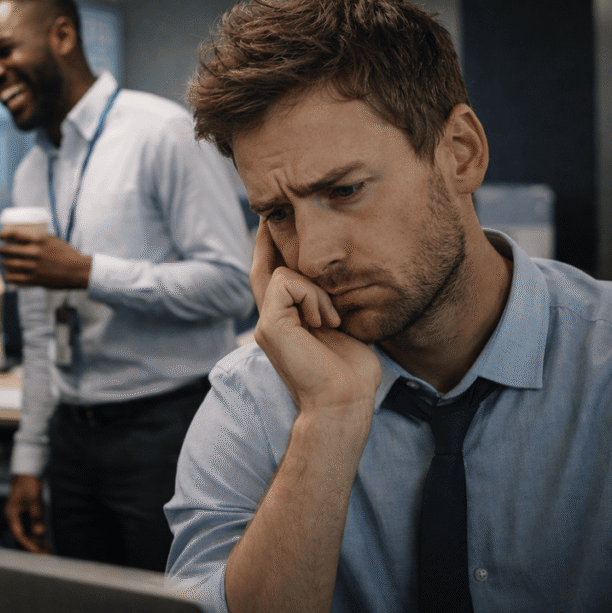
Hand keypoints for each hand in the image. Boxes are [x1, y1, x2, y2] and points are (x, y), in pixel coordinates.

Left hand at [0, 230, 90, 288]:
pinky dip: (9, 276)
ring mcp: (34, 267)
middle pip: (9, 250)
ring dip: (4, 263)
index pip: (14, 234)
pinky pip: (15, 278)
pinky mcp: (35, 279)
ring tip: (5, 263)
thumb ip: (40, 239)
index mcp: (39, 240)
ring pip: (10, 264)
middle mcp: (34, 253)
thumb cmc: (67, 254)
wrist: (77, 270)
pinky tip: (9, 275)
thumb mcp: (54, 240)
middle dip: (2, 250)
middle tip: (2, 251)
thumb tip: (27, 237)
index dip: (3, 235)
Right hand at [4, 474, 48, 553]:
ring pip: (26, 534)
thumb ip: (36, 516)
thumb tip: (40, 532)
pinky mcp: (23, 515)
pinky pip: (28, 529)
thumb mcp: (34, 500)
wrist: (27, 472)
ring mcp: (18, 517)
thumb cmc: (29, 484)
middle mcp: (13, 518)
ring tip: (47, 549)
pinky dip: (36, 535)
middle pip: (22, 537)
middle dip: (34, 546)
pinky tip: (44, 540)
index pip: (20, 535)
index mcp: (12, 515)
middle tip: (46, 555)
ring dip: (35, 542)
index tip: (40, 552)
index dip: (30, 545)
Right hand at [250, 221, 380, 418]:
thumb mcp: (341, 326)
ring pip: (284, 271)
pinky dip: (313, 298)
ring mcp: (266, 323)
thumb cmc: (350, 372)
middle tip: (271, 212)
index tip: (275, 223)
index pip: (272, 275)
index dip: (272, 248)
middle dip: (269, 237)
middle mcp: (270, 320)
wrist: (344, 401)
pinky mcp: (269, 325)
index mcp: (285, 321)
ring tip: (331, 320)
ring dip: (317, 290)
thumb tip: (337, 279)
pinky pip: (288, 283)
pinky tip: (326, 323)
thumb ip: (329, 304)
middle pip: (263, 265)